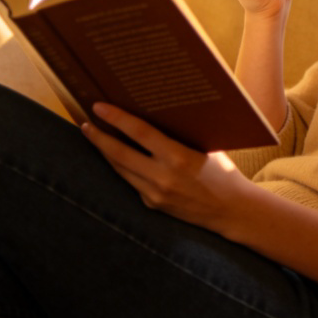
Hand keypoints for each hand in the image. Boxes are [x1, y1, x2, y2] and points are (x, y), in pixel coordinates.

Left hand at [82, 103, 253, 232]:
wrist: (231, 211)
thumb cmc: (223, 172)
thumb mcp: (205, 147)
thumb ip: (180, 136)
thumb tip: (156, 113)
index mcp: (178, 158)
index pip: (139, 133)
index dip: (116, 119)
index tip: (98, 106)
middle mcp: (162, 178)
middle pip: (119, 154)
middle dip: (98, 137)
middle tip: (85, 123)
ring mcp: (154, 194)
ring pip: (120, 170)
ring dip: (104, 153)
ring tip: (94, 136)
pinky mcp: (152, 205)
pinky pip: (131, 182)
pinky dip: (122, 167)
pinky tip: (115, 157)